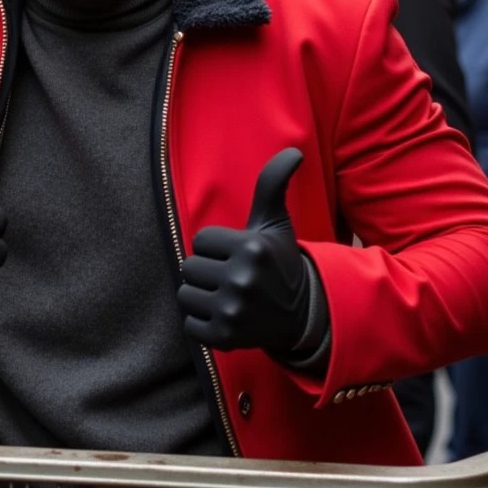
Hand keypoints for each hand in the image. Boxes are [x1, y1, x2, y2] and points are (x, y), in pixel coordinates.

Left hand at [178, 148, 308, 352]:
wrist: (301, 314)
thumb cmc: (280, 261)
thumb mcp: (276, 222)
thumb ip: (272, 184)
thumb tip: (293, 151)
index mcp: (251, 247)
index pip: (201, 241)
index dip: (216, 248)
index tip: (237, 256)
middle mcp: (242, 278)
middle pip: (189, 267)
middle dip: (207, 271)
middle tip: (232, 278)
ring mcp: (233, 310)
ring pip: (185, 295)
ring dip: (201, 296)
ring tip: (227, 297)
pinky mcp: (226, 337)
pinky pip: (189, 325)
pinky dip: (202, 323)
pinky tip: (225, 317)